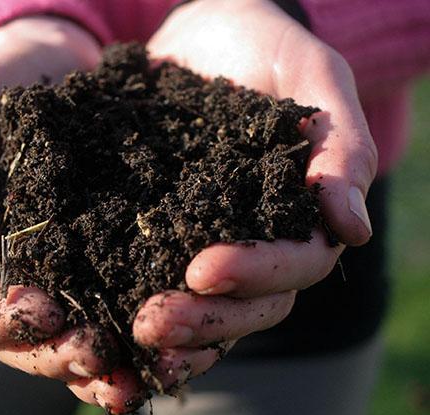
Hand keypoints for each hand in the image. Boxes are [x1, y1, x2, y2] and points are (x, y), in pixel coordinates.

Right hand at [0, 16, 155, 414]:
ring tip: (131, 375)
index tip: (45, 309)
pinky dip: (133, 342)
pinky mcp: (107, 263)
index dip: (0, 318)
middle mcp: (14, 273)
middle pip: (19, 341)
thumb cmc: (2, 86)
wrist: (63, 68)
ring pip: (67, 342)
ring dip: (96, 368)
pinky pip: (113, 314)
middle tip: (98, 351)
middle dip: (55, 354)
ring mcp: (61, 274)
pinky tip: (164, 352)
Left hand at [133, 0, 376, 364]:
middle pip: (249, 304)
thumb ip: (341, 148)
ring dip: (172, 330)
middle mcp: (259, 239)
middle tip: (151, 322)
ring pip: (207, 307)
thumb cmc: (268, 49)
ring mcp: (210, 239)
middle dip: (204, 319)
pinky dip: (134, 305)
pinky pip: (155, 278)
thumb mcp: (314, 78)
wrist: (207, 34)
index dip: (255, 273)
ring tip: (130, 335)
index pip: (295, 265)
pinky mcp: (164, 230)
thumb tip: (353, 229)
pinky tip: (104, 324)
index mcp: (302, 214)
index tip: (202, 270)